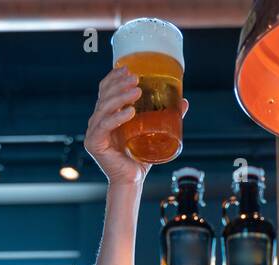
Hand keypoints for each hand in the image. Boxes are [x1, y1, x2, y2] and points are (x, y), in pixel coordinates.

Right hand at [84, 66, 188, 186]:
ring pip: (104, 107)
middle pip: (104, 96)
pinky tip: (130, 111)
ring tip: (137, 91)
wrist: (132, 180)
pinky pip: (104, 125)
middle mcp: (97, 121)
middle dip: (119, 84)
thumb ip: (165, 116)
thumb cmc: (140, 158)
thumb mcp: (153, 132)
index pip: (106, 91)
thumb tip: (184, 101)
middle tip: (136, 78)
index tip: (128, 69)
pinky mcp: (94, 143)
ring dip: (120, 96)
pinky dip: (117, 117)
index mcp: (107, 115)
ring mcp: (94, 132)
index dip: (114, 78)